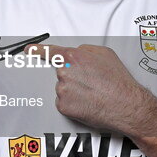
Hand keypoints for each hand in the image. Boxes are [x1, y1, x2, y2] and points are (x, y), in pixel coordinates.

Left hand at [29, 43, 155, 135]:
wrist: (127, 104)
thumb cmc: (119, 82)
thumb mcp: (105, 54)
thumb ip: (86, 50)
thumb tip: (78, 52)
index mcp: (73, 57)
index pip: (51, 52)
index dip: (38, 50)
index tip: (29, 50)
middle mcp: (65, 73)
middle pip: (62, 72)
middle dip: (74, 77)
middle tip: (91, 83)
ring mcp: (62, 90)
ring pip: (64, 88)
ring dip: (75, 91)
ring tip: (93, 94)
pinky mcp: (64, 106)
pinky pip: (65, 103)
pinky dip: (75, 104)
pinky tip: (88, 103)